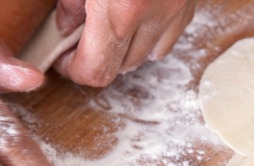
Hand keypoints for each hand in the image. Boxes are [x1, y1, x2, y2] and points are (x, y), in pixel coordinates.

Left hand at [54, 0, 196, 86]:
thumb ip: (71, 1)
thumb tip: (66, 28)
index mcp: (120, 10)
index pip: (94, 71)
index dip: (73, 70)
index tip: (63, 58)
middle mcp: (153, 16)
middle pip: (120, 67)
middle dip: (97, 58)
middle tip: (80, 36)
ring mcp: (176, 10)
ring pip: (148, 55)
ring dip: (126, 49)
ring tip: (110, 22)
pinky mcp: (190, 2)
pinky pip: (170, 34)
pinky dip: (152, 34)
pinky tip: (139, 13)